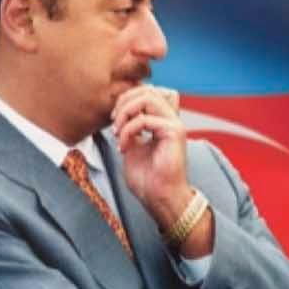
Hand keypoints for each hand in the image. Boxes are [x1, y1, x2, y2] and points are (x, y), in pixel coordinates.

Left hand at [109, 83, 213, 246]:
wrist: (160, 198)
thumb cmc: (148, 179)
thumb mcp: (132, 145)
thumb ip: (129, 126)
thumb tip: (119, 111)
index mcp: (163, 121)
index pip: (147, 92)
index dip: (126, 98)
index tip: (114, 119)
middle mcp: (171, 119)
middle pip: (147, 90)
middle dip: (124, 102)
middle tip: (113, 122)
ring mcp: (175, 125)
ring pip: (147, 97)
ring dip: (126, 112)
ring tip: (118, 131)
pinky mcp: (174, 133)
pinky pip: (144, 119)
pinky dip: (128, 131)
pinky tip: (124, 146)